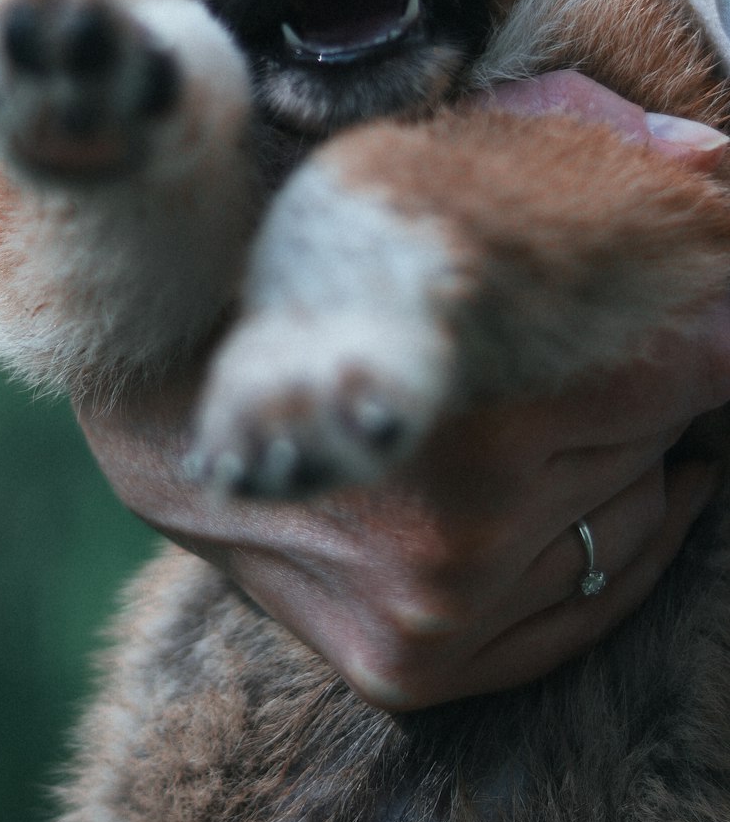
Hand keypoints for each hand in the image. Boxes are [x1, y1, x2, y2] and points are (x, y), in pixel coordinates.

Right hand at [78, 72, 729, 709]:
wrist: (147, 394)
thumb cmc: (277, 274)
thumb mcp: (402, 184)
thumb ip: (567, 157)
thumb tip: (711, 165)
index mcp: (462, 388)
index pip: (686, 362)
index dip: (700, 316)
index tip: (690, 300)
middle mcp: (461, 524)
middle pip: (660, 436)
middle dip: (637, 376)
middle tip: (561, 336)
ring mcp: (437, 609)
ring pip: (634, 519)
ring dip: (614, 459)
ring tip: (526, 410)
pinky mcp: (413, 663)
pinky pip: (588, 613)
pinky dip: (601, 549)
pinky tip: (550, 495)